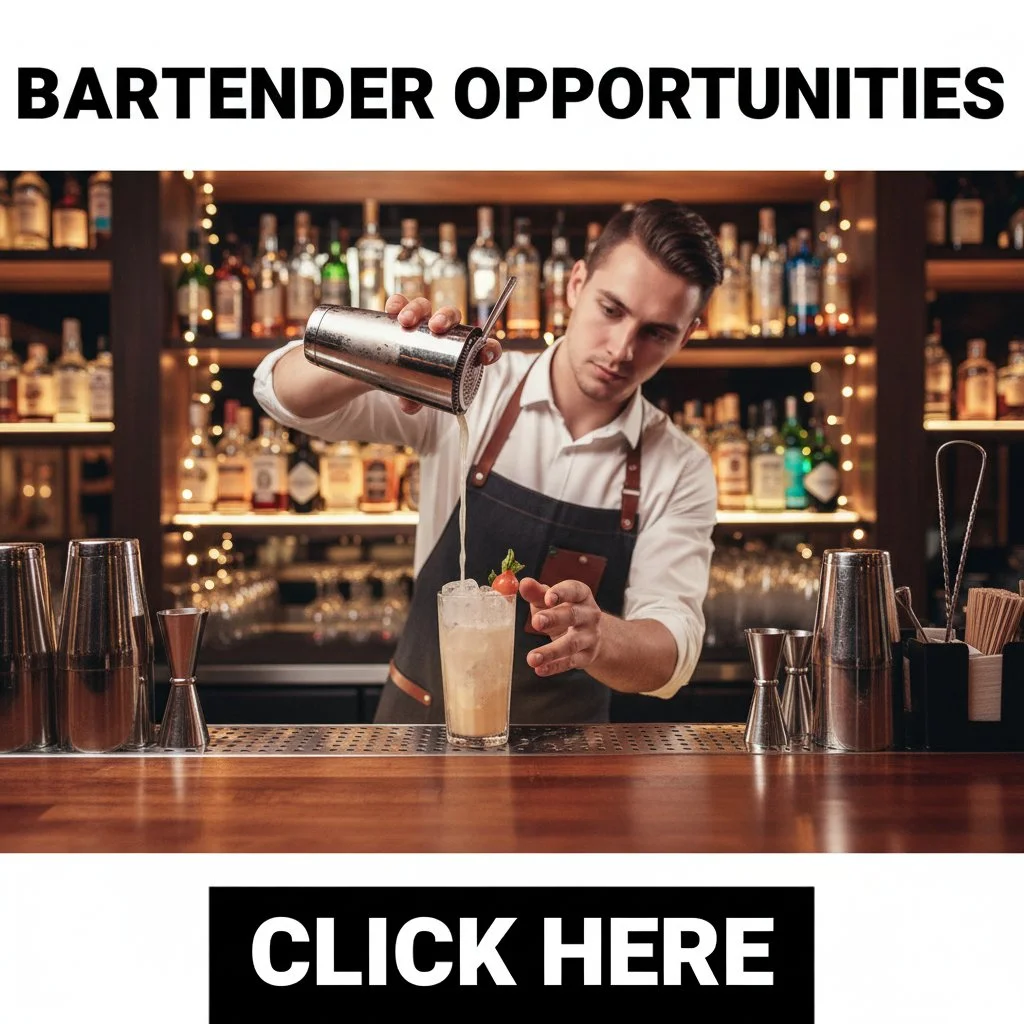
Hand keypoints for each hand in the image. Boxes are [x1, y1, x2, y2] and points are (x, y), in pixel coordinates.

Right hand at [385, 295, 501, 413]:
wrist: (390, 368)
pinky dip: (398, 303)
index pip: (481, 345)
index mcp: (458, 349)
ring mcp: (421, 320)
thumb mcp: (419, 392)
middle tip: (435, 328)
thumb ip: (417, 398)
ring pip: (425, 306)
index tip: (485, 357)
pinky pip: (401, 303)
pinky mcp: (401, 314)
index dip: (489, 348)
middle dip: (445, 317)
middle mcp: (442, 330)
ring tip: (406, 321)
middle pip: (452, 315)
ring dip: (417, 309)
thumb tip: (408, 406)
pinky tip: (392, 310)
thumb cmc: (415, 379)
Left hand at [519, 578, 602, 676]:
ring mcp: (590, 636)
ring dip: (551, 651)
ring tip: (532, 658)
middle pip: (573, 616)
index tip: (547, 598)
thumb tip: (523, 583)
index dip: (561, 593)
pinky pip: (571, 662)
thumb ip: (537, 593)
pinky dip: (555, 667)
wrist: (591, 635)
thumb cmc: (564, 611)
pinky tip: (540, 669)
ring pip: (572, 643)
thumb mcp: (551, 601)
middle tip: (536, 622)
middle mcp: (590, 614)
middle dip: (555, 618)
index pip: (574, 590)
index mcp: (581, 595)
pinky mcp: (587, 656)